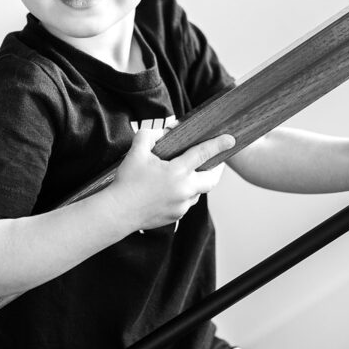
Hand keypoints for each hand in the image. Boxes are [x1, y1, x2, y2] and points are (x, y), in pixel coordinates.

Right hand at [107, 128, 234, 230]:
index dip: (218, 144)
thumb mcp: (136, 151)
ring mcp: (181, 205)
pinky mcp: (176, 216)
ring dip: (198, 182)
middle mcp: (184, 190)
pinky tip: (173, 188)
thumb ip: (150, 135)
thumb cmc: (126, 181)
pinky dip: (185, 193)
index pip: (203, 154)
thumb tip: (164, 132)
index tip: (230, 139)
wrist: (118, 213)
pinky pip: (187, 202)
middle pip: (211, 179)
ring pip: (198, 192)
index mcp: (177, 171)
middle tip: (216, 161)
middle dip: (216, 169)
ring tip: (189, 173)